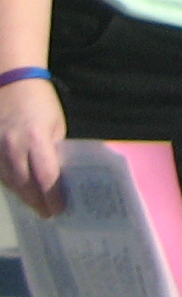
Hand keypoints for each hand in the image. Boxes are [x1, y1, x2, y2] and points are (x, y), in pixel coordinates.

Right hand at [0, 75, 64, 217]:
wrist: (10, 82)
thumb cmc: (41, 103)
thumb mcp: (56, 126)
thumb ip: (54, 150)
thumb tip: (59, 175)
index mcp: (36, 140)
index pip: (46, 177)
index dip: (52, 197)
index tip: (59, 209)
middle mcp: (12, 147)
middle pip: (24, 184)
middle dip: (36, 202)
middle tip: (48, 214)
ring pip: (8, 181)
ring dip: (22, 195)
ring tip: (36, 205)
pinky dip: (9, 182)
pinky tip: (19, 189)